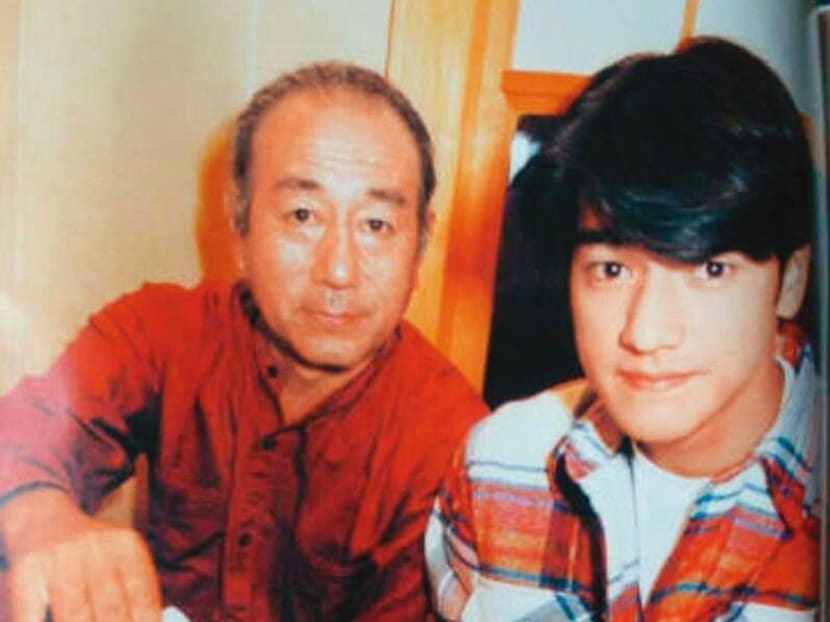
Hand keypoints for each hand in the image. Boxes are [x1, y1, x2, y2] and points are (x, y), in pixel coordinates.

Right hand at [2, 488, 161, 621]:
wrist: (44, 518)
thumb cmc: (91, 553)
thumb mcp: (120, 559)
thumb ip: (135, 594)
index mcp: (127, 547)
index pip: (142, 599)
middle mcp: (97, 549)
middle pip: (111, 610)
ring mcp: (61, 559)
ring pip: (76, 615)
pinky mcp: (28, 571)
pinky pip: (35, 615)